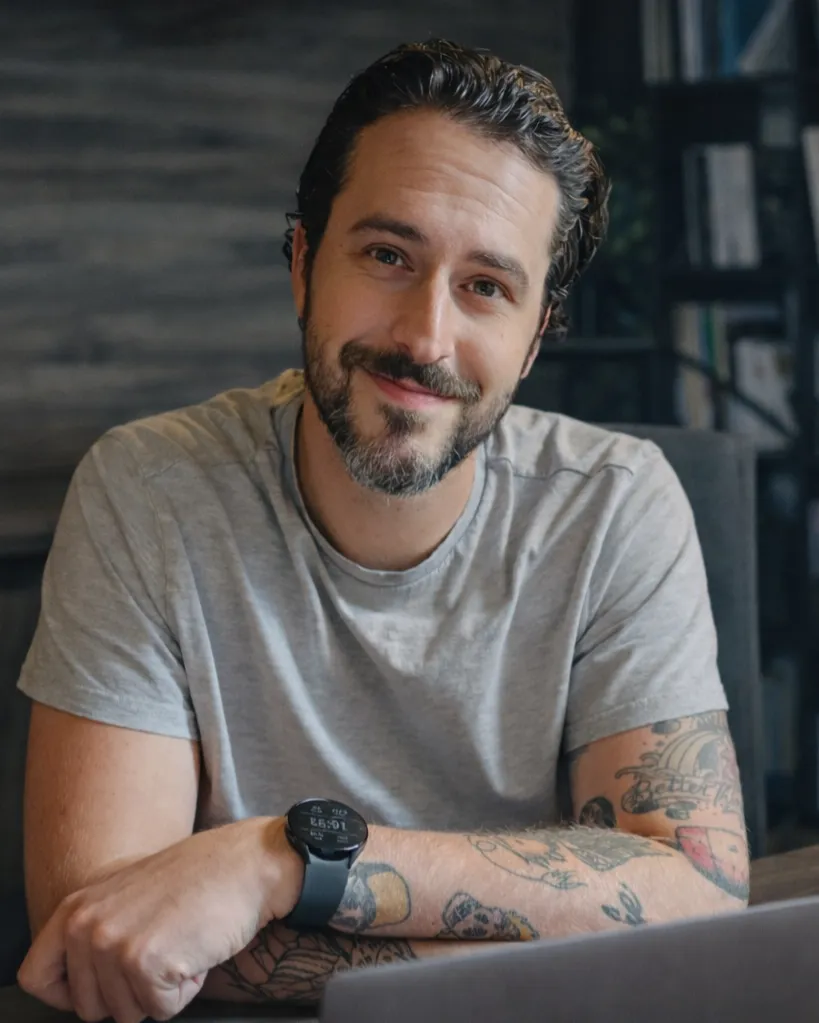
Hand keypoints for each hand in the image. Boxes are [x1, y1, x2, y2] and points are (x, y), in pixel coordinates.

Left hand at [17, 816, 303, 1022]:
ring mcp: (113, 944)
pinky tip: (195, 949)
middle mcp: (86, 926)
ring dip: (162, 990)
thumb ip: (96, 929)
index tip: (103, 986)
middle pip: (89, 1009)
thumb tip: (80, 981)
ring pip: (128, 1014)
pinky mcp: (145, 963)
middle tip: (163, 948)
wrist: (246, 863)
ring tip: (181, 942)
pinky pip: (161, 1011)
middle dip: (131, 993)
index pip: (35, 977)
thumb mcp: (128, 893)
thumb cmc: (198, 878)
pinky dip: (185, 990)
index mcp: (76, 907)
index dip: (68, 995)